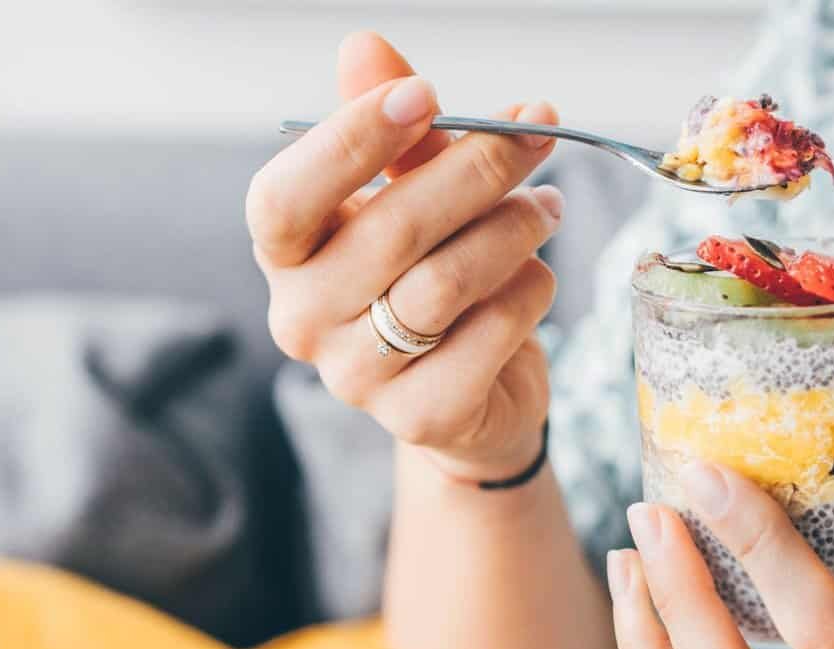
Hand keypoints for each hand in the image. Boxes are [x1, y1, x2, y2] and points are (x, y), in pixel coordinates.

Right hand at [246, 32, 560, 482]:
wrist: (469, 397)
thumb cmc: (429, 278)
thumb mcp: (409, 197)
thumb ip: (394, 135)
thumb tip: (364, 47)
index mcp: (286, 257)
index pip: (285, 199)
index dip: (350, 142)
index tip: (424, 93)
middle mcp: (303, 320)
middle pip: (391, 231)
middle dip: (477, 169)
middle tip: (536, 132)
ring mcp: (357, 379)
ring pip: (447, 282)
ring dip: (513, 229)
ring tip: (547, 206)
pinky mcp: (421, 417)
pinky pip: (490, 332)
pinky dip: (528, 291)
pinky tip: (536, 277)